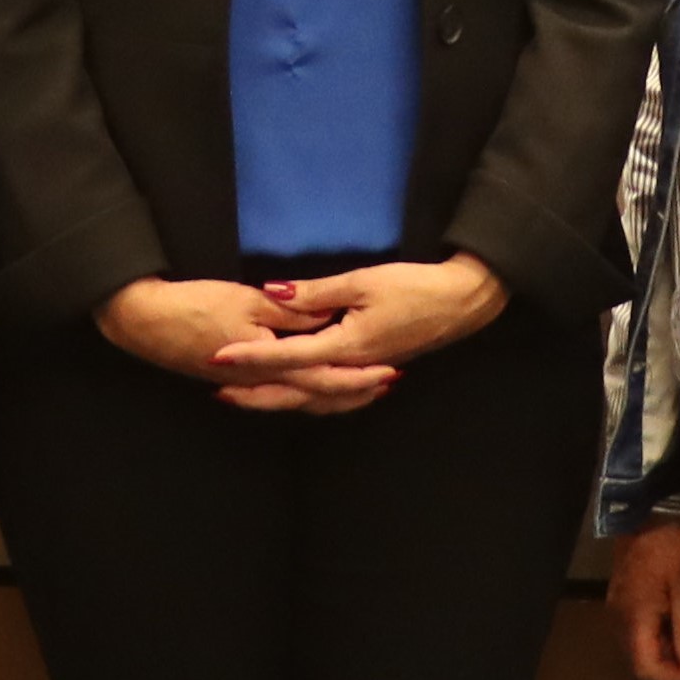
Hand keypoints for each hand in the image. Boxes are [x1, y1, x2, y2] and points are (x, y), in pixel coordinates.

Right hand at [99, 275, 371, 414]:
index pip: (324, 376)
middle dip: (352, 394)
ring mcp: (248, 385)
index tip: (388, 371)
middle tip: (386, 386)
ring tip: (362, 391)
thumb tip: (329, 316)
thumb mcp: (248, 300)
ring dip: (331, 398)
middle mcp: (262, 382)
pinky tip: (312, 387)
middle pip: (316, 397)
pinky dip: (304, 393)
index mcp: (269, 363)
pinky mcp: (237, 380)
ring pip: (299, 399)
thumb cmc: (195, 305)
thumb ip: (291, 310)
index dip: (358, 376)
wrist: (144, 320)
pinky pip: (280, 393)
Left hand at [210, 256, 503, 416]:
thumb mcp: (363, 281)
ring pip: (314, 399)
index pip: (288, 356)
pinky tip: (296, 392)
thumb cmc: (415, 287)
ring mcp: (363, 375)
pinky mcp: (371, 371)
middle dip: (257, 393)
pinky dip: (308, 397)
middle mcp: (352, 370)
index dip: (251, 356)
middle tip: (220, 391)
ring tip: (247, 396)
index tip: (218, 355)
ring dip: (279, 399)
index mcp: (347, 348)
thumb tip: (272, 292)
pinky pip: (332, 394)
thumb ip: (315, 292)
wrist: (461, 303)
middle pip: (296, 392)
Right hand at [607, 517, 679, 679]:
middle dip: (672, 667)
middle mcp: (619, 617)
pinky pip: (639, 627)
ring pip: (640, 645)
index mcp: (633, 617)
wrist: (655, 505)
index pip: (646, 668)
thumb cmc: (675, 544)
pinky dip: (661, 634)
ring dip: (667, 651)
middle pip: (640, 661)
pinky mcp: (625, 594)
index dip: (675, 679)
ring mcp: (618, 605)